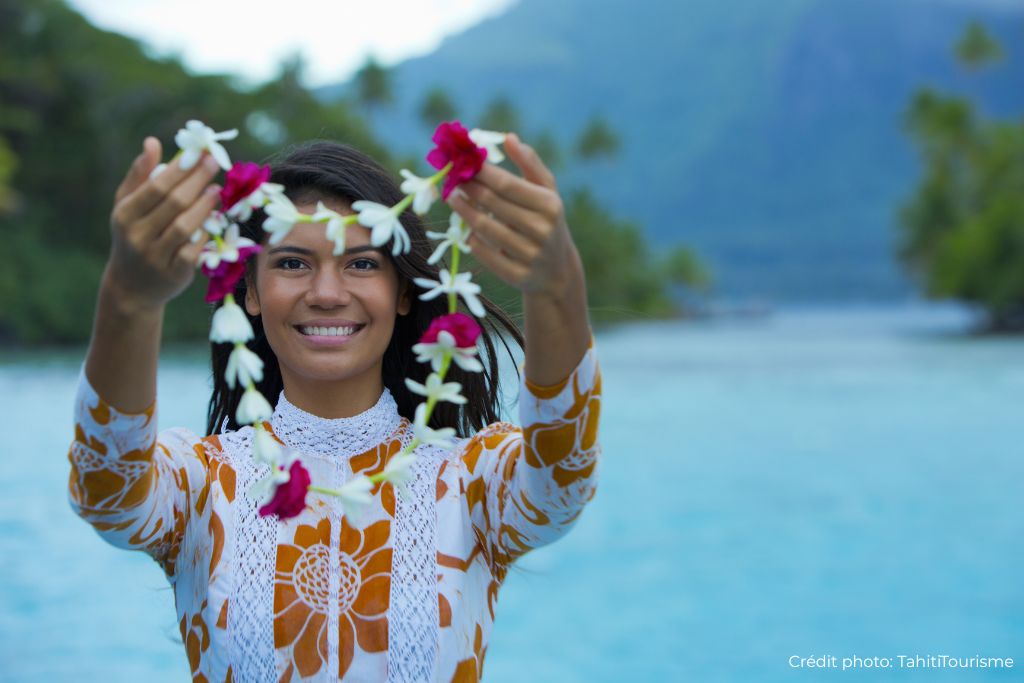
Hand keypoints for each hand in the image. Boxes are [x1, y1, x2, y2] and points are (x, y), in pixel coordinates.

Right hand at [104, 137, 219, 310]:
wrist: (131, 287)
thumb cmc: (133, 236)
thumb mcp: (127, 206)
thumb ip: (140, 175)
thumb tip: (152, 142)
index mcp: (125, 215)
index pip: (156, 187)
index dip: (181, 169)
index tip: (200, 153)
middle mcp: (137, 235)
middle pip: (174, 203)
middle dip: (197, 180)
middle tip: (215, 163)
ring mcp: (155, 256)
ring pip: (185, 226)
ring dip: (204, 206)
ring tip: (216, 189)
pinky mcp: (174, 273)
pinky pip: (194, 249)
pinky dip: (204, 233)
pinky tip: (213, 220)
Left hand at [449, 133, 580, 296]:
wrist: (558, 271)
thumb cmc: (547, 221)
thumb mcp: (548, 192)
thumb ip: (530, 164)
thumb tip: (509, 137)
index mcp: (550, 205)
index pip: (507, 185)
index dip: (481, 172)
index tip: (463, 160)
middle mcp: (542, 230)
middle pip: (493, 204)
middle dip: (469, 188)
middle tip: (452, 177)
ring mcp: (530, 255)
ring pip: (485, 228)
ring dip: (464, 211)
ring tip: (452, 197)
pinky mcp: (517, 276)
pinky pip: (485, 253)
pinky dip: (472, 239)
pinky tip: (465, 228)